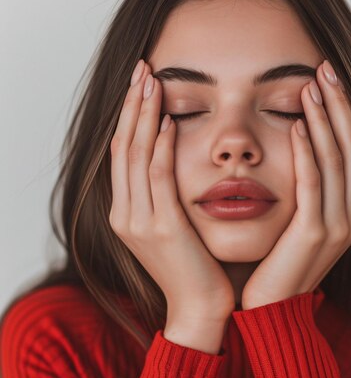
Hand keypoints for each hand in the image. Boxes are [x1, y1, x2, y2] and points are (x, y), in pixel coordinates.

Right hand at [109, 60, 235, 323]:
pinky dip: (161, 149)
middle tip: (142, 68)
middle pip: (122, 147)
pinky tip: (169, 123)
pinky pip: (158, 179)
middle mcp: (124, 214)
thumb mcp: (174, 228)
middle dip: (133, 105)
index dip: (130, 116)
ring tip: (153, 82)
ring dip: (145, 117)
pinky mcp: (161, 229)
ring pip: (136, 157)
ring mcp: (139, 222)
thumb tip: (174, 156)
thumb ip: (167, 196)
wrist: (200, 309)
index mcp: (126, 213)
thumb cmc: (195, 268)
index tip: (142, 83)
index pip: (122, 153)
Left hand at [241, 59, 350, 309]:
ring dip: (324, 119)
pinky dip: (307, 153)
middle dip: (338, 104)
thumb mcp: (302, 221)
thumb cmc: (280, 262)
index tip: (328, 78)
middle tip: (324, 67)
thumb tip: (299, 142)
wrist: (272, 309)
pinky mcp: (313, 234)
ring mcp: (337, 225)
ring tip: (310, 85)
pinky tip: (297, 125)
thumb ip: (309, 188)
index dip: (344, 111)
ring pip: (335, 160)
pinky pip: (313, 184)